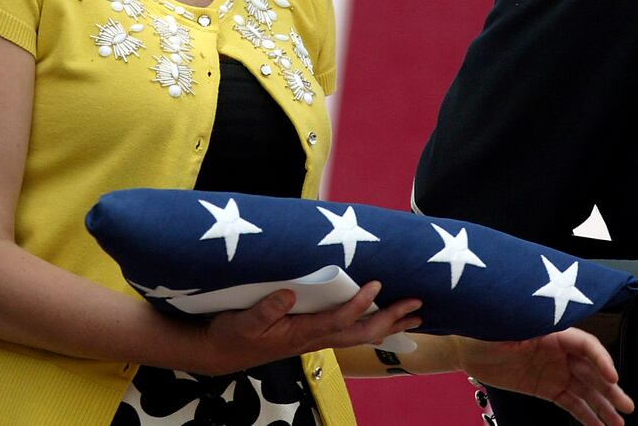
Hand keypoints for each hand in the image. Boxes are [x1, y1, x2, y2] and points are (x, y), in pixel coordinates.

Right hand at [197, 281, 422, 375]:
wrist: (221, 352)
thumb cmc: (233, 334)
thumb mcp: (244, 321)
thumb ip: (267, 308)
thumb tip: (289, 293)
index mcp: (301, 333)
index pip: (338, 320)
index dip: (358, 304)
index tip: (376, 284)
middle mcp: (315, 338)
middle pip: (361, 332)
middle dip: (390, 318)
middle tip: (416, 304)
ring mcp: (316, 338)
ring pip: (360, 334)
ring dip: (388, 324)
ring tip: (415, 315)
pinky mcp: (312, 333)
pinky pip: (350, 331)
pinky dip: (372, 324)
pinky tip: (384, 319)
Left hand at [454, 328, 633, 425]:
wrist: (465, 346)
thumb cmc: (484, 327)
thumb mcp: (506, 323)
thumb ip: (527, 325)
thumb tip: (543, 322)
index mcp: (553, 331)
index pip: (586, 345)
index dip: (601, 360)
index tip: (611, 377)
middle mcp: (559, 351)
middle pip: (592, 371)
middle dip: (610, 389)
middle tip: (627, 406)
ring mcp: (554, 371)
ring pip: (586, 391)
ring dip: (604, 407)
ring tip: (619, 424)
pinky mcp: (546, 387)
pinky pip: (571, 403)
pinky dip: (586, 415)